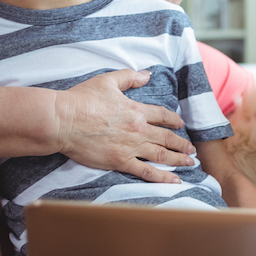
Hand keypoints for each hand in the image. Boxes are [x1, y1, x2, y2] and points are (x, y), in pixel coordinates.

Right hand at [56, 69, 195, 183]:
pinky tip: (175, 181)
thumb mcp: (107, 81)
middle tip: (193, 149)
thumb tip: (147, 74)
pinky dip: (163, 177)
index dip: (174, 120)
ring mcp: (130, 147)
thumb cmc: (82, 99)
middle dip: (182, 144)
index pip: (162, 115)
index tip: (181, 124)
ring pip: (161, 155)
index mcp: (136, 110)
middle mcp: (138, 129)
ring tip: (190, 163)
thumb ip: (130, 77)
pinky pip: (146, 171)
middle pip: (167, 137)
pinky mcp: (119, 161)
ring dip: (178, 159)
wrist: (63, 120)